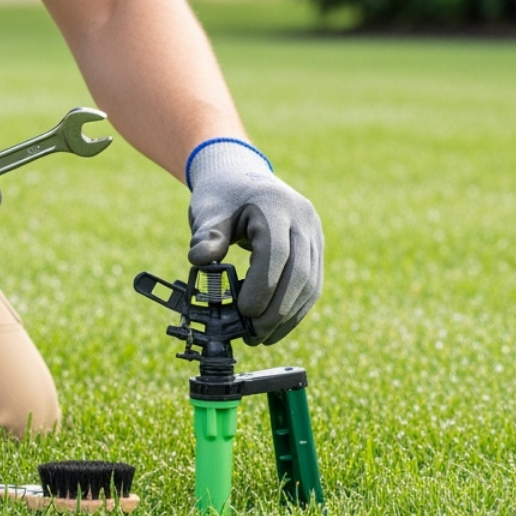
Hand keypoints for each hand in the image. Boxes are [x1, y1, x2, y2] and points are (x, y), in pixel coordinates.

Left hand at [186, 139, 323, 344]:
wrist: (244, 178)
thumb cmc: (223, 196)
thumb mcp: (209, 210)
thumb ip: (206, 235)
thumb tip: (199, 260)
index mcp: (276, 206)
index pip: (277, 253)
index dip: (262, 286)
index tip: (242, 311)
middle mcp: (303, 220)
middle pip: (300, 273)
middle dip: (277, 310)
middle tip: (252, 335)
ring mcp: (314, 235)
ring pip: (310, 284)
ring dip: (288, 316)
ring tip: (261, 337)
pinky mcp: (315, 250)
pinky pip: (311, 285)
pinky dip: (294, 310)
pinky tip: (274, 327)